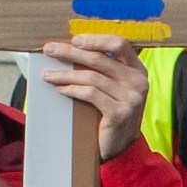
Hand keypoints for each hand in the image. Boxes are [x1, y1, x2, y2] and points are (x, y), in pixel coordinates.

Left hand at [36, 38, 146, 160]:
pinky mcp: (120, 113)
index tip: (74, 39)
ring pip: (92, 77)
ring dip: (66, 74)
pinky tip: (60, 89)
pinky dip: (72, 90)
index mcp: (138, 69)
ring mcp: (131, 98)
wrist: (121, 146)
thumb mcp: (115, 88)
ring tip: (48, 74)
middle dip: (71, 52)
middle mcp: (138, 82)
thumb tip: (71, 49)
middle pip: (100, 59)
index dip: (96, 39)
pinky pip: (91, 94)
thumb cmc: (112, 112)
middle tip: (50, 50)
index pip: (120, 44)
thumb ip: (104, 70)